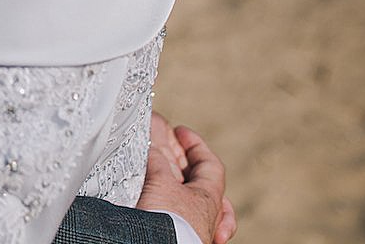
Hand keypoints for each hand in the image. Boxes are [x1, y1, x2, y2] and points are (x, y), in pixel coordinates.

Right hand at [138, 113, 236, 243]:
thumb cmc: (167, 219)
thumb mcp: (161, 182)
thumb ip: (159, 161)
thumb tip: (154, 148)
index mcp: (208, 197)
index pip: (210, 164)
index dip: (195, 145)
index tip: (181, 132)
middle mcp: (207, 214)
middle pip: (203, 183)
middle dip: (185, 164)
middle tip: (169, 152)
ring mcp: (196, 228)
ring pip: (194, 202)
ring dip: (179, 186)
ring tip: (165, 177)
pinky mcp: (182, 237)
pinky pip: (181, 217)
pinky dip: (170, 204)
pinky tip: (162, 201)